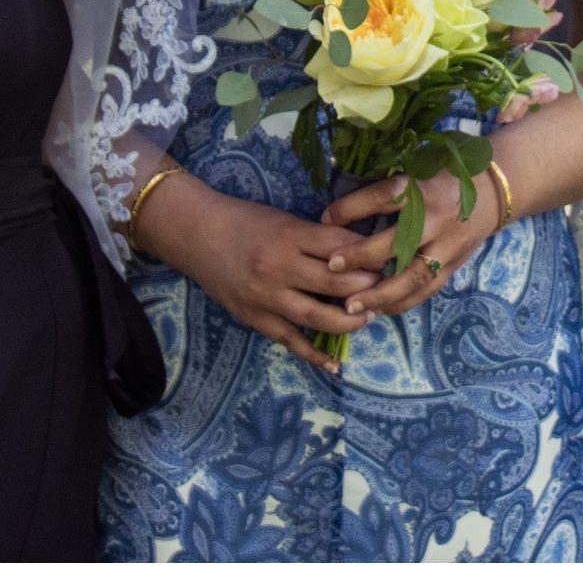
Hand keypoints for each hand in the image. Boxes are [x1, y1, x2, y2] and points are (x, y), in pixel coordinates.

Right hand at [157, 178, 382, 372]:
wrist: (196, 233)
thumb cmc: (245, 220)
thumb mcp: (284, 218)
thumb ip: (317, 236)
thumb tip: (358, 251)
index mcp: (290, 235)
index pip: (340, 248)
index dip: (367, 256)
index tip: (386, 260)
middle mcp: (279, 267)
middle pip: (335, 283)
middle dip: (365, 288)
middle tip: (384, 289)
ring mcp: (265, 296)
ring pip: (316, 316)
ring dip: (348, 321)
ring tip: (368, 319)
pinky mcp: (254, 318)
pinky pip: (289, 341)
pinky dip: (313, 354)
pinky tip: (335, 363)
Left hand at [323, 168, 504, 319]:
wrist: (494, 192)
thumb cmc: (445, 178)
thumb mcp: (420, 169)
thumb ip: (387, 187)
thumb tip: (338, 206)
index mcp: (425, 188)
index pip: (385, 196)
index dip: (353, 207)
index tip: (326, 218)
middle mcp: (438, 218)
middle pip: (399, 241)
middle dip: (362, 256)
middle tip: (331, 266)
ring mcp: (448, 245)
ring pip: (414, 276)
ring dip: (381, 293)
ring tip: (350, 305)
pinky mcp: (454, 264)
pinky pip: (427, 290)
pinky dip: (402, 303)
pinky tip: (378, 310)